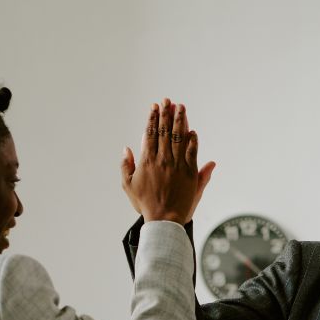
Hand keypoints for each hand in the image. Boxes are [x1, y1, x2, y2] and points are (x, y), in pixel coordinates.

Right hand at [121, 99, 215, 222]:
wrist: (164, 219)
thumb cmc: (145, 204)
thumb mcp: (128, 186)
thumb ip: (126, 166)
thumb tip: (127, 148)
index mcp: (147, 161)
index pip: (151, 134)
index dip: (153, 119)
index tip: (155, 107)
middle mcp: (163, 160)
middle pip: (166, 132)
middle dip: (167, 114)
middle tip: (168, 101)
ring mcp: (177, 166)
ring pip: (179, 138)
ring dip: (180, 121)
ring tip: (181, 108)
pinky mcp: (190, 173)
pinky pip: (192, 153)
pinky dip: (192, 141)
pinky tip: (192, 132)